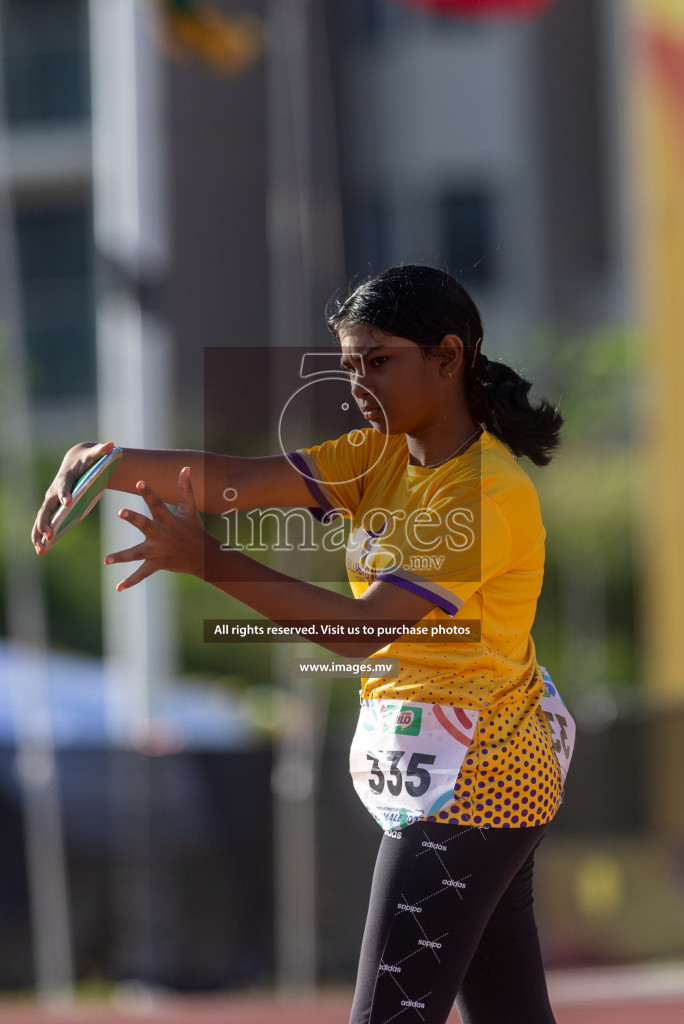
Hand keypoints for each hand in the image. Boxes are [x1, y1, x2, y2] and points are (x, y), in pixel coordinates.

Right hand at [32, 440, 115, 553]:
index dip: (64, 493)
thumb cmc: (88, 460)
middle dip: (47, 521)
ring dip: (39, 533)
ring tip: (40, 549)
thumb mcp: (96, 455)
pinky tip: (42, 550)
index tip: (67, 502)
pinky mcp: (52, 510)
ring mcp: (51, 501)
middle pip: (47, 507)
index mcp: (66, 478)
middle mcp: (54, 491)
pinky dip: (41, 536)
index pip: (64, 486)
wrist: (76, 462)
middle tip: (49, 534)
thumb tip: (112, 445)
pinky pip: (45, 523)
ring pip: (41, 518)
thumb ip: (103, 451)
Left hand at [104, 467, 205, 591]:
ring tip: (107, 560)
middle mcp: (162, 535)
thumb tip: (185, 467)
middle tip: (121, 511)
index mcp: (169, 520)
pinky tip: (118, 588)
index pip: (158, 504)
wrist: (203, 557)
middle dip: (134, 519)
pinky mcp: (157, 564)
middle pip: (146, 525)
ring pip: (138, 553)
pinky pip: (142, 574)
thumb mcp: (190, 509)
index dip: (149, 493)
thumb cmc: (194, 529)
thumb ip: (185, 489)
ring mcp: (158, 551)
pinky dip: (131, 581)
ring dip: (122, 556)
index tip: (139, 482)